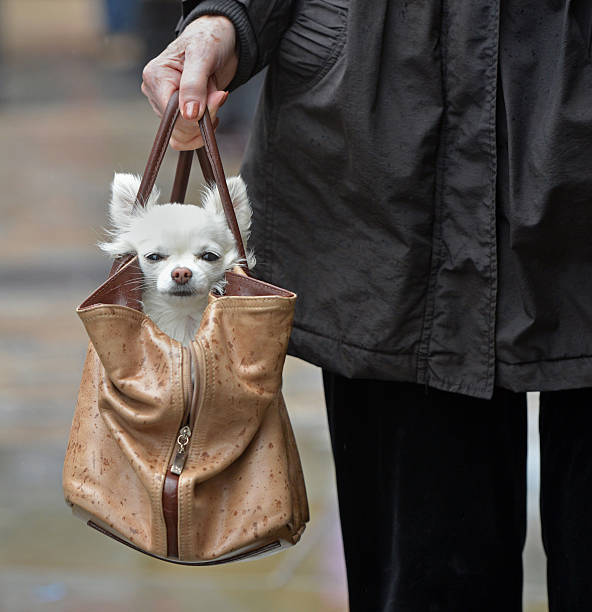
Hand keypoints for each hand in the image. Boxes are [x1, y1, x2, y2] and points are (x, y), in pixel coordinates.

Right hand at [141, 15, 238, 149]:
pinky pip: (188, 136)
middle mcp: (157, 93)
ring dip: (206, 122)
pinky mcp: (180, 114)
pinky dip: (204, 128)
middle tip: (218, 95)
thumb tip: (189, 114)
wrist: (222, 41)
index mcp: (155, 77)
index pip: (170, 114)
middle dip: (204, 117)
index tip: (216, 99)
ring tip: (214, 98)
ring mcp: (167, 105)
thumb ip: (195, 85)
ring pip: (184, 135)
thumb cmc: (209, 40)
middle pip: (178, 128)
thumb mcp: (203, 55)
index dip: (194, 117)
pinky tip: (212, 112)